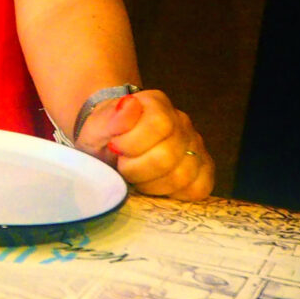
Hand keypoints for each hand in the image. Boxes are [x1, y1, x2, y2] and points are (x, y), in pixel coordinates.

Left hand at [77, 89, 212, 198]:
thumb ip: (110, 118)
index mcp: (156, 104)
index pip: (159, 124)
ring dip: (151, 184)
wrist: (111, 148)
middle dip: (137, 169)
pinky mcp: (203, 170)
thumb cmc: (105, 136)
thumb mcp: (96, 126)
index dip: (133, 143)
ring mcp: (196, 146)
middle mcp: (182, 122)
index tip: (115, 147)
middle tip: (123, 166)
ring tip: (136, 177)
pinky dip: (174, 194)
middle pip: (168, 156)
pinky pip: (199, 189)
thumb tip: (129, 104)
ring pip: (182, 176)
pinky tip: (156, 187)